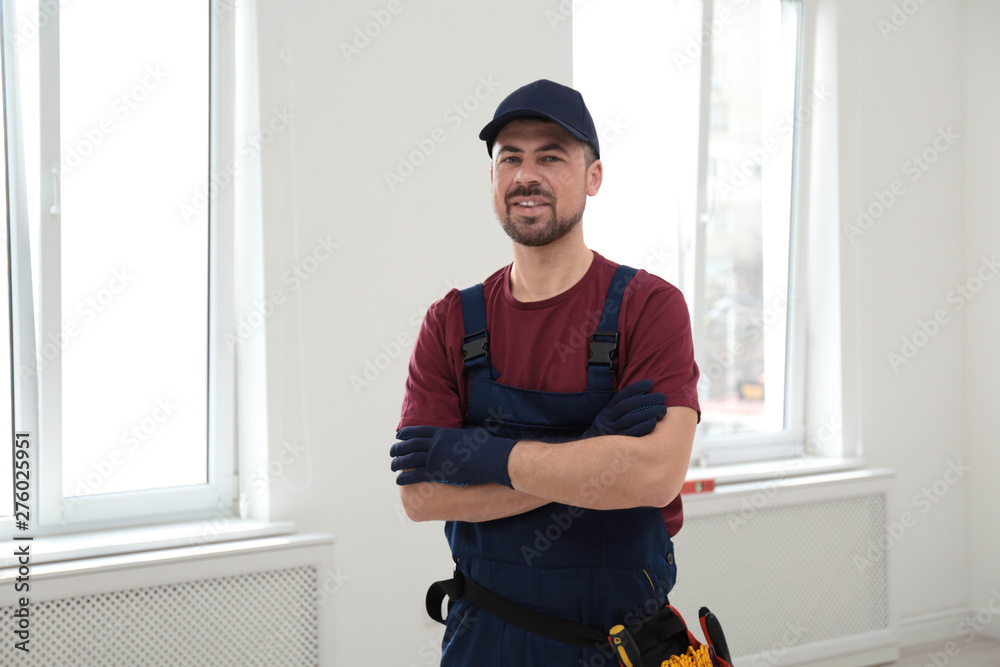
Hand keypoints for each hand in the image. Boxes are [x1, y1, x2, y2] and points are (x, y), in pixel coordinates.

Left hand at [390, 425, 518, 486]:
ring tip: (392, 466)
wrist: (493, 459)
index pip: (419, 431)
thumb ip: (462, 432)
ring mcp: (435, 458)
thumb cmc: (487, 446)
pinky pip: (415, 475)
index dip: (407, 433)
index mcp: (443, 433)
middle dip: (398, 448)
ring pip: (409, 460)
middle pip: (410, 445)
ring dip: (398, 463)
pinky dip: (404, 478)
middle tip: (392, 452)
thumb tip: (464, 430)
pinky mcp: (437, 473)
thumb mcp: (473, 433)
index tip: (399, 436)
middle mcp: (435, 444)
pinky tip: (399, 480)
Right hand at [582, 379, 666, 438]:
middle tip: (662, 397)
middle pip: (626, 406)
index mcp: (606, 413)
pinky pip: (630, 434)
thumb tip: (644, 397)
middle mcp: (606, 421)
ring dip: (647, 412)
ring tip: (663, 409)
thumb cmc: (609, 437)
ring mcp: (610, 432)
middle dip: (646, 399)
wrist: (593, 458)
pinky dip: (642, 427)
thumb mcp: (610, 422)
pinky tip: (654, 422)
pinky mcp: (616, 445)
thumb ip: (622, 412)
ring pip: (628, 419)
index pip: (620, 397)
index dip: (635, 389)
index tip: (650, 383)